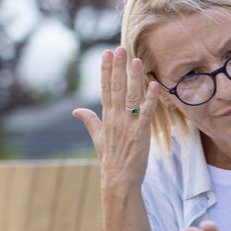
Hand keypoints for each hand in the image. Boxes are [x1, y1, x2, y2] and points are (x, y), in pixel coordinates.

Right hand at [73, 47, 160, 193]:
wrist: (118, 181)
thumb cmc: (110, 160)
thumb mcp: (97, 138)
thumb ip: (89, 121)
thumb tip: (76, 110)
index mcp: (106, 118)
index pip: (105, 89)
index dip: (106, 70)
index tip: (106, 54)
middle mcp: (115, 119)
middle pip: (117, 88)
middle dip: (118, 67)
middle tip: (120, 49)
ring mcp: (128, 126)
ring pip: (131, 97)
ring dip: (134, 78)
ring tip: (136, 60)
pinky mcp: (140, 134)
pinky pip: (146, 113)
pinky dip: (150, 99)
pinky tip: (154, 85)